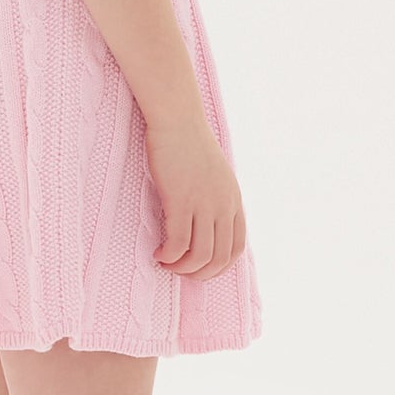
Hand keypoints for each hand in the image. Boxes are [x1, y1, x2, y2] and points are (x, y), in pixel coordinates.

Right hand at [144, 114, 248, 281]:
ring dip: (182, 268)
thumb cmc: (189, 145)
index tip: (199, 268)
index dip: (218, 267)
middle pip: (219, 258)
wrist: (177, 120)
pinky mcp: (181, 200)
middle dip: (199, 274)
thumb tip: (205, 224)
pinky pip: (177, 242)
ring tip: (166, 263)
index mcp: (234, 201)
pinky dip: (168, 255)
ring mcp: (203, 203)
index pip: (236, 248)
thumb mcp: (215, 175)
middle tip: (179, 271)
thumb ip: (216, 199)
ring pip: (199, 255)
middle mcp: (223, 205)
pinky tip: (158, 253)